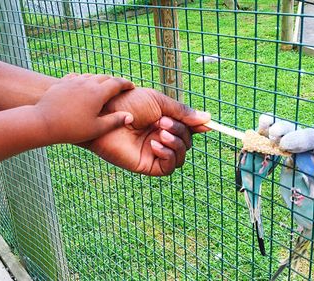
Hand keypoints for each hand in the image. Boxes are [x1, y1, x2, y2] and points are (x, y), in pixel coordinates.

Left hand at [34, 74, 134, 143]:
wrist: (43, 122)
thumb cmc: (72, 129)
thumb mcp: (96, 129)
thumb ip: (115, 121)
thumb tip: (130, 116)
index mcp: (98, 93)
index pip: (117, 83)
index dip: (126, 84)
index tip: (132, 86)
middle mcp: (87, 82)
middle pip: (104, 77)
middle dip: (113, 82)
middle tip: (119, 88)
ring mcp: (73, 81)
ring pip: (90, 76)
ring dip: (98, 80)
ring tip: (101, 87)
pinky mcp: (61, 83)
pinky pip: (76, 77)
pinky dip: (83, 80)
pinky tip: (82, 84)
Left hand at [81, 87, 210, 175]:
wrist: (105, 115)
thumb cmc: (127, 103)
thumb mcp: (159, 102)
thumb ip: (182, 112)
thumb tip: (207, 119)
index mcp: (164, 121)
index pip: (188, 129)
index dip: (198, 127)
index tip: (208, 125)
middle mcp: (160, 137)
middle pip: (187, 143)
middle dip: (181, 131)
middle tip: (163, 122)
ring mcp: (154, 152)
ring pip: (181, 156)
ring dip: (176, 143)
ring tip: (159, 132)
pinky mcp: (146, 165)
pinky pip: (168, 168)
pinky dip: (168, 155)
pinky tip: (155, 144)